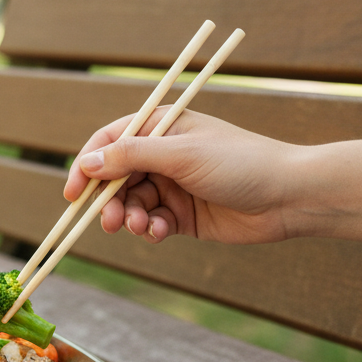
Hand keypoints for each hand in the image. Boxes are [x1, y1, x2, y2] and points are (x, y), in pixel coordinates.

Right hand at [63, 108, 297, 244]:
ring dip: (128, 217)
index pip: (108, 143)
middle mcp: (162, 155)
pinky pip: (150, 222)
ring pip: (130, 203)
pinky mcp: (182, 214)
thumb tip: (86, 163)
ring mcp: (172, 185)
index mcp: (161, 128)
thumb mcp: (181, 154)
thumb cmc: (240, 163)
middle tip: (108, 221)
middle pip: (114, 178)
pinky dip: (149, 229)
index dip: (86, 166)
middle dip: (107, 200)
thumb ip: (131, 157)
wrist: (289, 197)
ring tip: (140, 227)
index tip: (72, 193)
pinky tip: (160, 233)